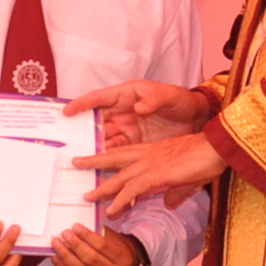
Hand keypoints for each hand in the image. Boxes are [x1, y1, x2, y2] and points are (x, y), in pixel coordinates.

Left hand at [47, 225, 145, 265]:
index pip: (103, 246)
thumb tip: (79, 227)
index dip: (88, 236)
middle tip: (65, 234)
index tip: (76, 227)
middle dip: (75, 245)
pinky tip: (56, 256)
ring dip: (65, 256)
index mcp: (122, 258)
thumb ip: (100, 233)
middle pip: (91, 259)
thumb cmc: (119, 250)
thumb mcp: (116, 239)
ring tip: (56, 243)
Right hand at [71, 80, 215, 148]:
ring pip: (104, 140)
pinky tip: (100, 170)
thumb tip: (138, 108)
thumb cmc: (182, 101)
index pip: (100, 98)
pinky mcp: (135, 144)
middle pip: (97, 122)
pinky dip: (108, 161)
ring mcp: (127, 129)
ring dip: (93, 150)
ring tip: (79, 161)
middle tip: (67, 143)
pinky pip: (118, 153)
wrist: (198, 120)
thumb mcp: (170, 96)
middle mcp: (123, 112)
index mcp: (128, 95)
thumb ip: (155, 100)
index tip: (67, 112)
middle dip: (81, 132)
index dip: (82, 104)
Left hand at [85, 131, 230, 219]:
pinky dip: (121, 199)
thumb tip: (169, 204)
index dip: (110, 159)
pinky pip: (133, 188)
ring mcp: (151, 163)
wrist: (218, 148)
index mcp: (154, 152)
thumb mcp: (188, 179)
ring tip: (87, 197)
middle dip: (94, 162)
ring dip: (102, 188)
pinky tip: (112, 210)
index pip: (125, 155)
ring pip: (119, 176)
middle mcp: (148, 154)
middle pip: (114, 158)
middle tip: (76, 164)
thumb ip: (176, 192)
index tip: (95, 163)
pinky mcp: (157, 173)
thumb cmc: (206, 158)